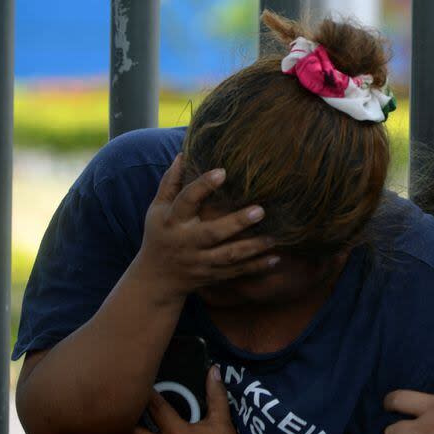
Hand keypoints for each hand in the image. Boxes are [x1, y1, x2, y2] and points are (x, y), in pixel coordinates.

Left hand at [125, 365, 248, 433]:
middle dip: (129, 419)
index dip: (146, 394)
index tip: (140, 383)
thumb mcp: (221, 422)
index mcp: (177, 433)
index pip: (155, 407)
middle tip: (128, 409)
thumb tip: (214, 371)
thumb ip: (216, 395)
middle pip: (132, 432)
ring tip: (129, 430)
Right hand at [136, 154, 278, 301]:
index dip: (203, 186)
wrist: (157, 279)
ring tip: (274, 237)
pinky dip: (256, 267)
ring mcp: (200, 262)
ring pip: (228, 256)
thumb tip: (184, 154)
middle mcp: (186, 242)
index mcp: (172, 221)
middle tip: (261, 210)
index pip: (186, 200)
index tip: (222, 171)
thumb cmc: (159, 234)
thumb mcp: (157, 209)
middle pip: (212, 233)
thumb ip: (170, 183)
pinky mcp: (211, 275)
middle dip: (236, 223)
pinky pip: (236, 272)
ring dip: (253, 248)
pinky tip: (276, 259)